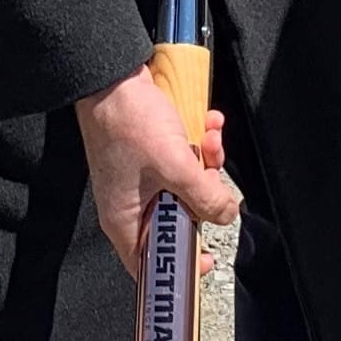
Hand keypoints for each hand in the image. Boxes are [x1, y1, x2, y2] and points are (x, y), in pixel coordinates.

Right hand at [74, 64, 235, 266]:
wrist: (114, 75)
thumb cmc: (128, 122)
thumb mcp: (176, 165)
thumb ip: (206, 196)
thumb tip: (226, 215)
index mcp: (124, 218)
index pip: (149, 263)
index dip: (178, 265)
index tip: (206, 259)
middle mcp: (131, 203)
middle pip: (178, 220)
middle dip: (202, 197)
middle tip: (211, 180)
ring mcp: (141, 179)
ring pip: (185, 188)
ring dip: (205, 165)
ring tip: (208, 141)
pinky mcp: (151, 156)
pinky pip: (182, 162)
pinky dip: (199, 146)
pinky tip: (206, 126)